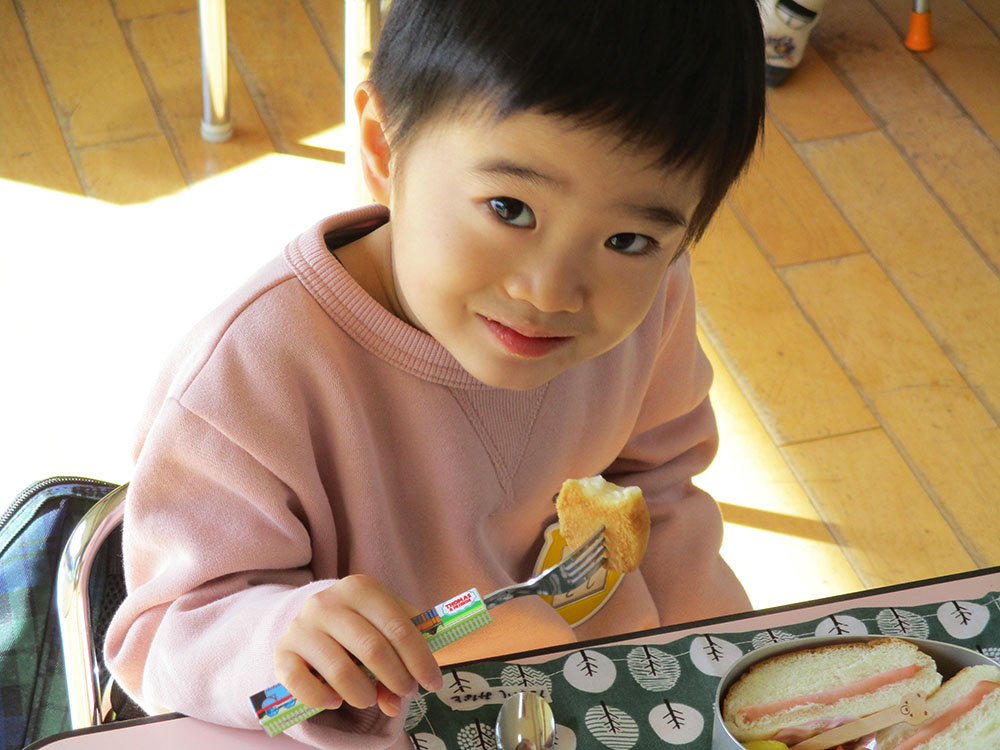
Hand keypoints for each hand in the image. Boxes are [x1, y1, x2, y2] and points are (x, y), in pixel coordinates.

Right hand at [275, 575, 443, 716]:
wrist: (316, 620)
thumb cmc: (364, 624)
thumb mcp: (388, 626)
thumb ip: (404, 657)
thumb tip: (396, 701)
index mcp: (360, 588)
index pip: (398, 628)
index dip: (420, 660)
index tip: (433, 683)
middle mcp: (327, 602)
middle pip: (372, 649)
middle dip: (396, 679)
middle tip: (406, 693)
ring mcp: (301, 625)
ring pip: (340, 671)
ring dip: (363, 695)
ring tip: (371, 699)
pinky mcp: (283, 651)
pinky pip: (302, 684)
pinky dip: (323, 699)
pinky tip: (336, 700)